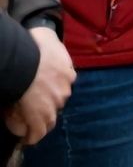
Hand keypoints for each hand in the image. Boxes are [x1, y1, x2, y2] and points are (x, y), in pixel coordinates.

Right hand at [4, 27, 72, 144]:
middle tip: (36, 104)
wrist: (26, 62)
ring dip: (42, 120)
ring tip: (33, 124)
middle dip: (49, 102)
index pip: (64, 83)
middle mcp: (64, 90)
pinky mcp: (40, 116)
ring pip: (51, 116)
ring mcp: (53, 104)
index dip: (54, 86)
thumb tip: (42, 30)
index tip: (46, 87)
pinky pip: (38, 130)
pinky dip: (33, 136)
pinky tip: (28, 139)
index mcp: (68, 73)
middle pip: (58, 99)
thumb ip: (49, 38)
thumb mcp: (47, 37)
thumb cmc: (35, 46)